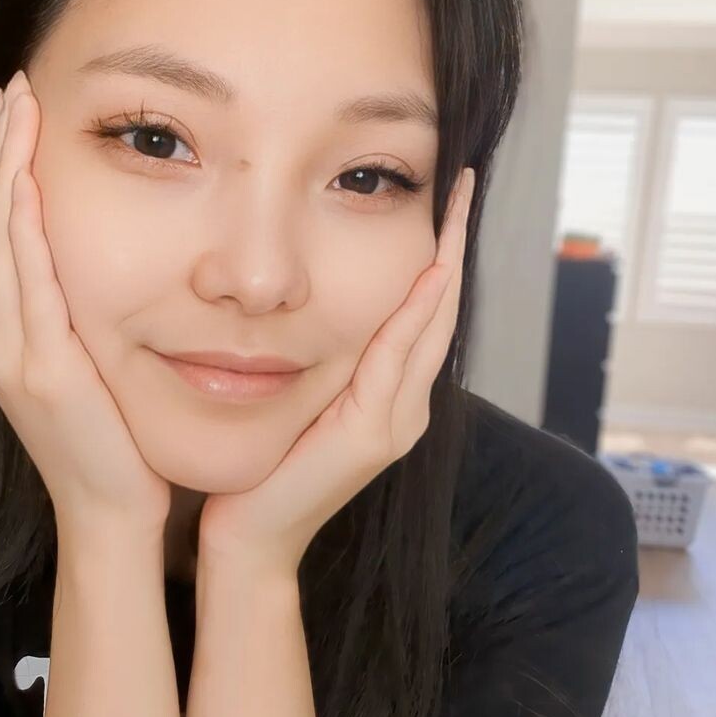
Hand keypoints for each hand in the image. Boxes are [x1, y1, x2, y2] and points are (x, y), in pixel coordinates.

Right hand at [0, 69, 172, 537]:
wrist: (111, 511)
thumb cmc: (108, 443)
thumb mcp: (81, 365)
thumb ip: (70, 314)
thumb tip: (84, 264)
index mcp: (0, 335)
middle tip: (9, 91)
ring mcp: (9, 353)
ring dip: (5, 171)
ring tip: (17, 109)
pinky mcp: (40, 369)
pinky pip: (26, 285)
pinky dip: (21, 230)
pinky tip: (26, 184)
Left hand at [198, 167, 474, 574]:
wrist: (249, 537)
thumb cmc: (261, 468)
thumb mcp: (295, 397)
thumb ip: (317, 358)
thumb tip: (300, 300)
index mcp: (389, 395)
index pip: (422, 309)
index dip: (438, 252)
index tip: (444, 194)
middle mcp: (406, 405)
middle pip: (440, 308)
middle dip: (454, 241)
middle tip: (466, 178)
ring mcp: (397, 422)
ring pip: (431, 324)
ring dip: (446, 261)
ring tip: (458, 202)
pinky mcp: (374, 434)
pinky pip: (398, 358)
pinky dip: (416, 311)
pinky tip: (428, 269)